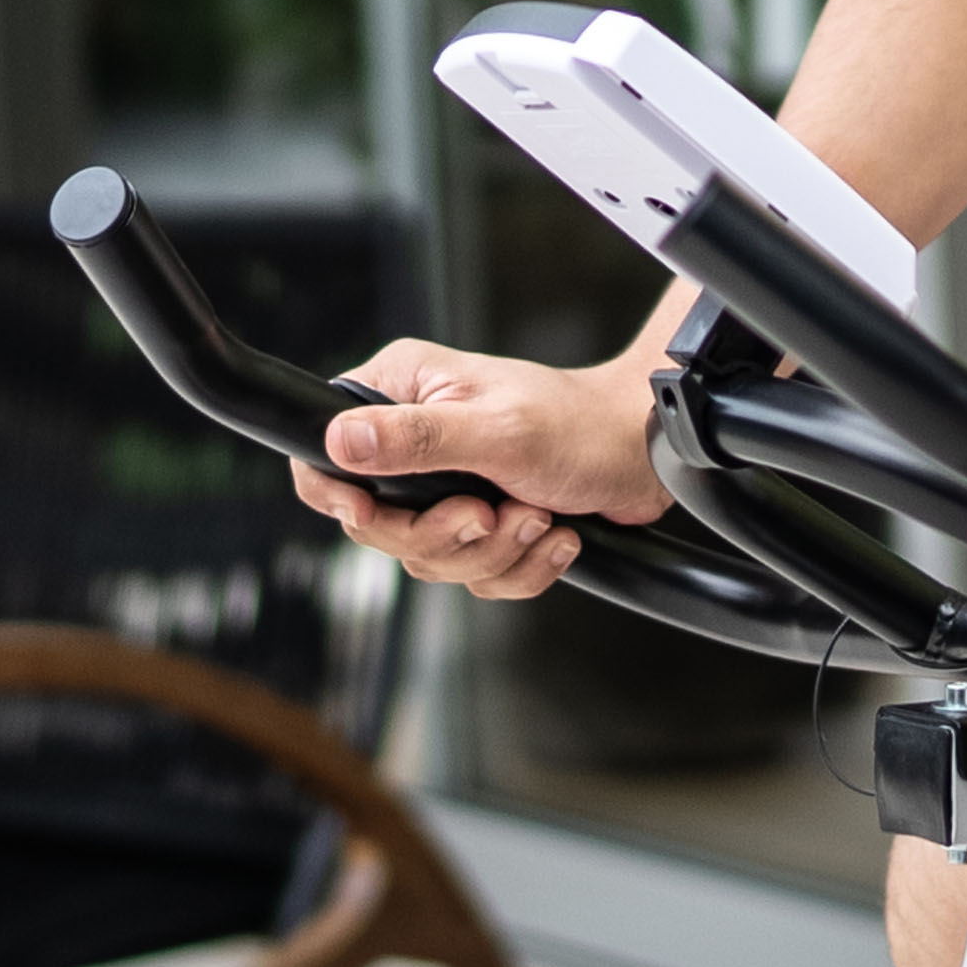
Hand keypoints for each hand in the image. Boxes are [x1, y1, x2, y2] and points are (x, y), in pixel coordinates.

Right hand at [290, 341, 674, 603]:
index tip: (371, 514)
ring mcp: (447, 485)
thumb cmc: (578, 424)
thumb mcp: (494, 430)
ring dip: (494, 552)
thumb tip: (339, 443)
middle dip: (443, 535)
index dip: (337, 496)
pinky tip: (553, 536)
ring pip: (430, 559)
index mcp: (403, 392)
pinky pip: (475, 575)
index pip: (325, 451)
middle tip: (488, 513)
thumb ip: (414, 440)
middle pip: (379, 526)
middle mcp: (415, 437)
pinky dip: (520, 566)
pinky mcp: (481, 521)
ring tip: (537, 516)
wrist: (641, 454)